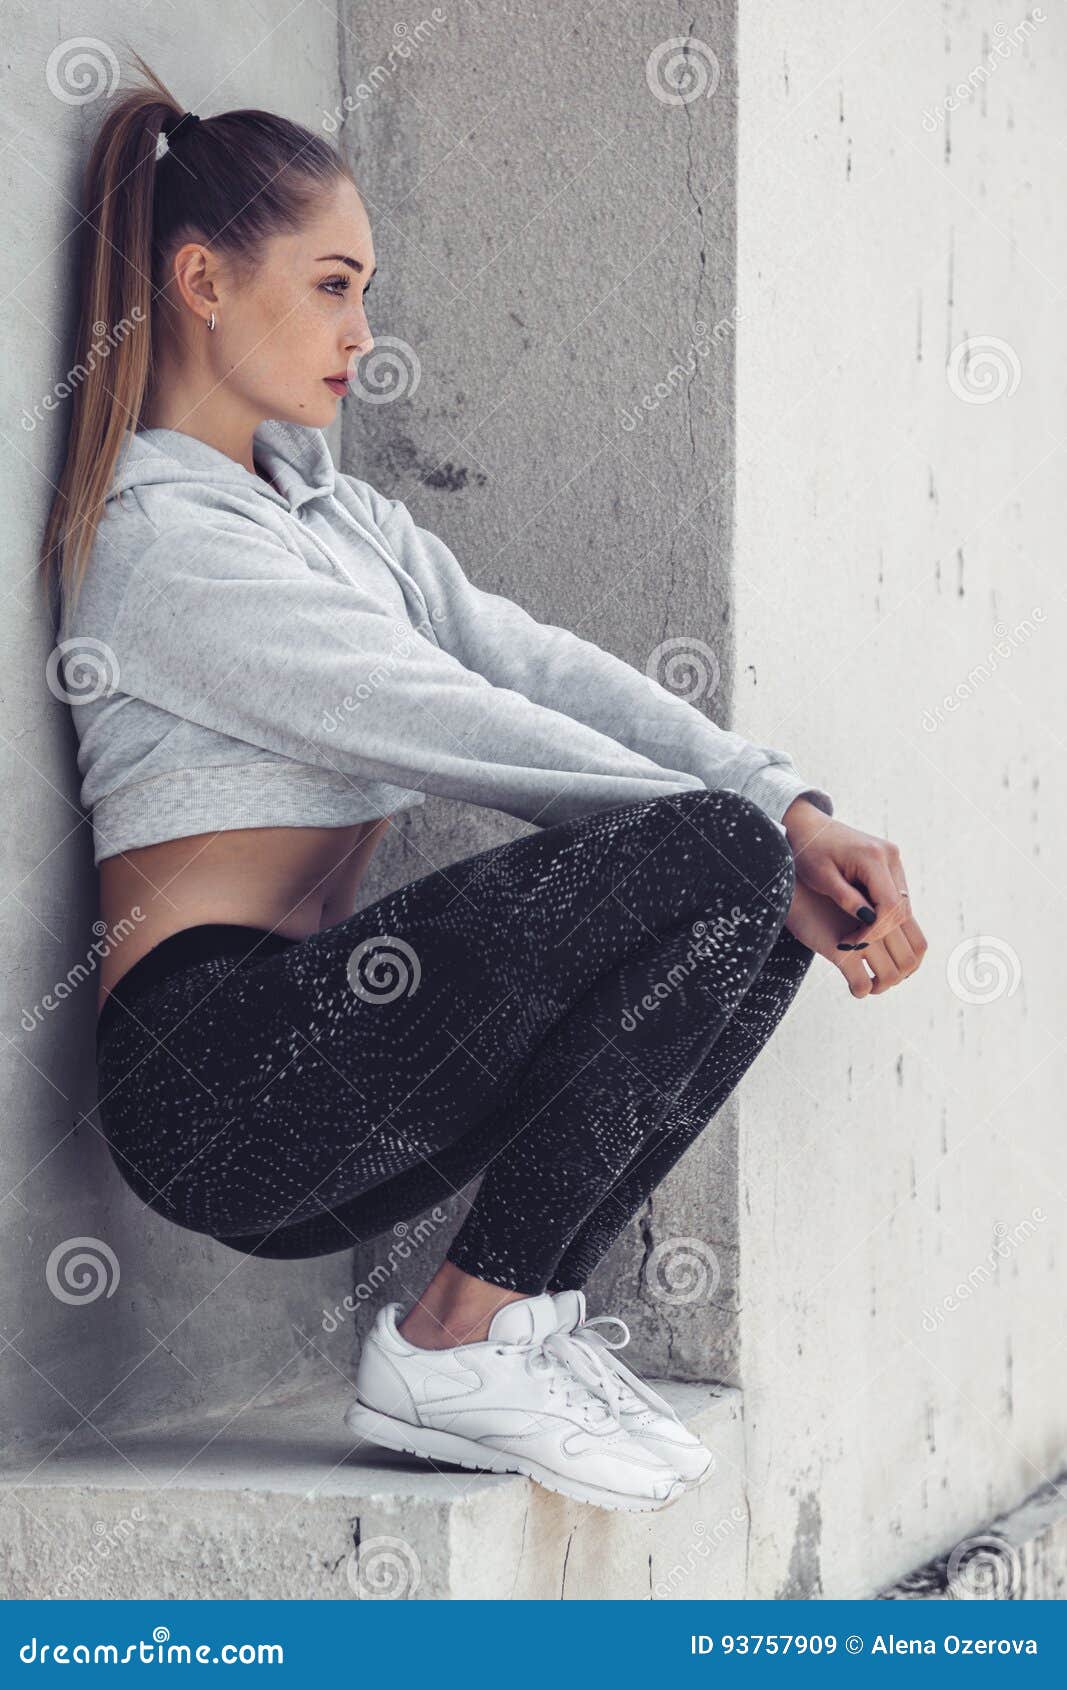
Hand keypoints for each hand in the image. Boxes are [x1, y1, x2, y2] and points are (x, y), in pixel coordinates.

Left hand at [780, 798, 926, 995]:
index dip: (875, 931)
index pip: (889, 905)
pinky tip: (860, 923)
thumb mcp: (821, 877)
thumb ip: (845, 898)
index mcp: (873, 857)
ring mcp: (893, 859)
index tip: (851, 944)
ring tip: (854, 936)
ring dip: (882, 925)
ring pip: (902, 904)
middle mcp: (890, 856)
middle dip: (880, 932)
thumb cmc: (809, 851)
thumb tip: (868, 920)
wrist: (808, 826)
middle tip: (851, 944)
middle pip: (901, 908)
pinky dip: (882, 914)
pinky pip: (895, 897)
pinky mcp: (890, 864)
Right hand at [784, 879, 921, 996]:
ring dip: (882, 986)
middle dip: (899, 976)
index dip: (912, 962)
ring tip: (870, 985)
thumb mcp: (853, 895)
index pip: (918, 944)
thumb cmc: (820, 887)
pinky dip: (860, 990)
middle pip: (909, 961)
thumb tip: (892, 937)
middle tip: (883, 979)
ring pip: (891, 975)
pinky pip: (861, 983)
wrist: (789, 882)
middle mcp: (880, 922)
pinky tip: (853, 987)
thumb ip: (873, 911)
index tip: (897, 967)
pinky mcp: (840, 949)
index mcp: (888, 908)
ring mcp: (862, 936)